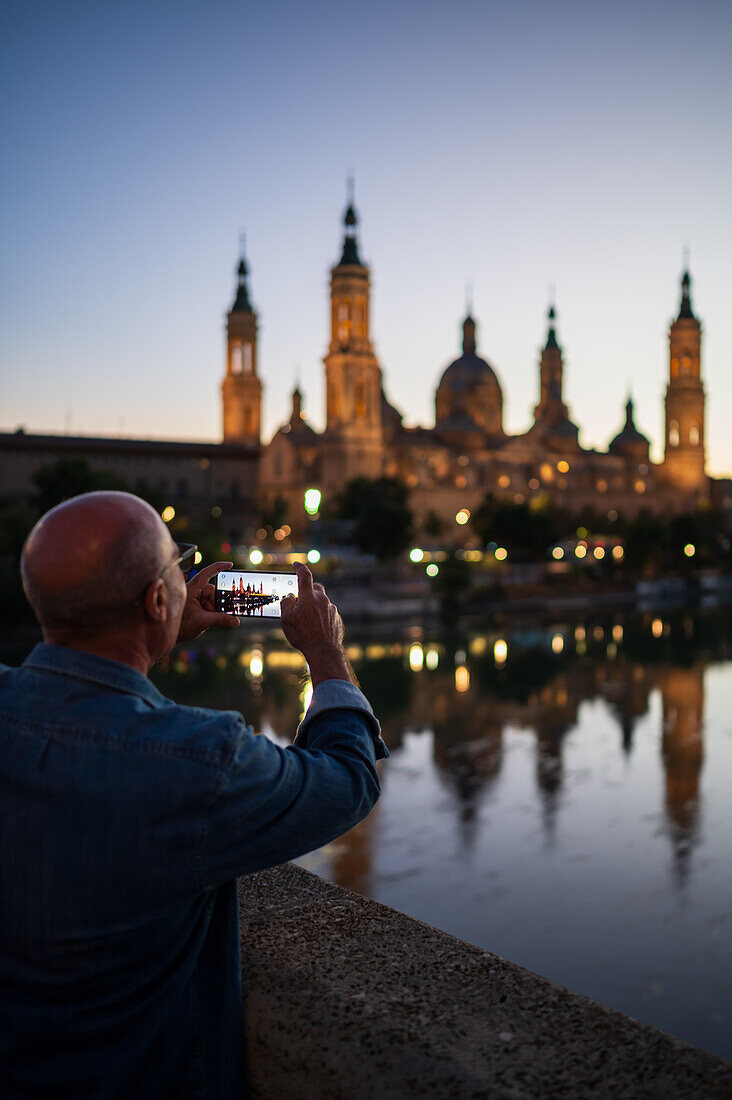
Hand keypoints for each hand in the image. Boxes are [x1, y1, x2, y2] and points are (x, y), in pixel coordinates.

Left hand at [177, 561, 239, 643]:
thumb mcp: (203, 622)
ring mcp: (195, 599)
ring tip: (210, 620)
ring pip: (212, 600)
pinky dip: (212, 613)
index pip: (207, 574)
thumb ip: (221, 620)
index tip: (230, 564)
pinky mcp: (196, 606)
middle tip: (225, 612)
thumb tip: (236, 621)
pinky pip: (208, 606)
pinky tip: (209, 620)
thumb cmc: (180, 626)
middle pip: (213, 591)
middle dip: (218, 602)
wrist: (168, 635)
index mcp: (192, 589)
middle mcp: (194, 592)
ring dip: (214, 610)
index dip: (219, 567)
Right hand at [280, 563, 354, 685]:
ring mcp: (331, 609)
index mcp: (309, 597)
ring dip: (314, 606)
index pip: (304, 575)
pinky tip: (315, 627)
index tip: (296, 565)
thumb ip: (286, 604)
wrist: (324, 651)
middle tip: (299, 600)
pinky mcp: (337, 618)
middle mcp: (322, 600)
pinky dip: (321, 616)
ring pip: (321, 601)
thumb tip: (290, 596)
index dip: (299, 568)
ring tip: (306, 620)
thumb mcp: (286, 620)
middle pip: (315, 588)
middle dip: (307, 590)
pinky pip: (327, 612)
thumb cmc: (303, 635)